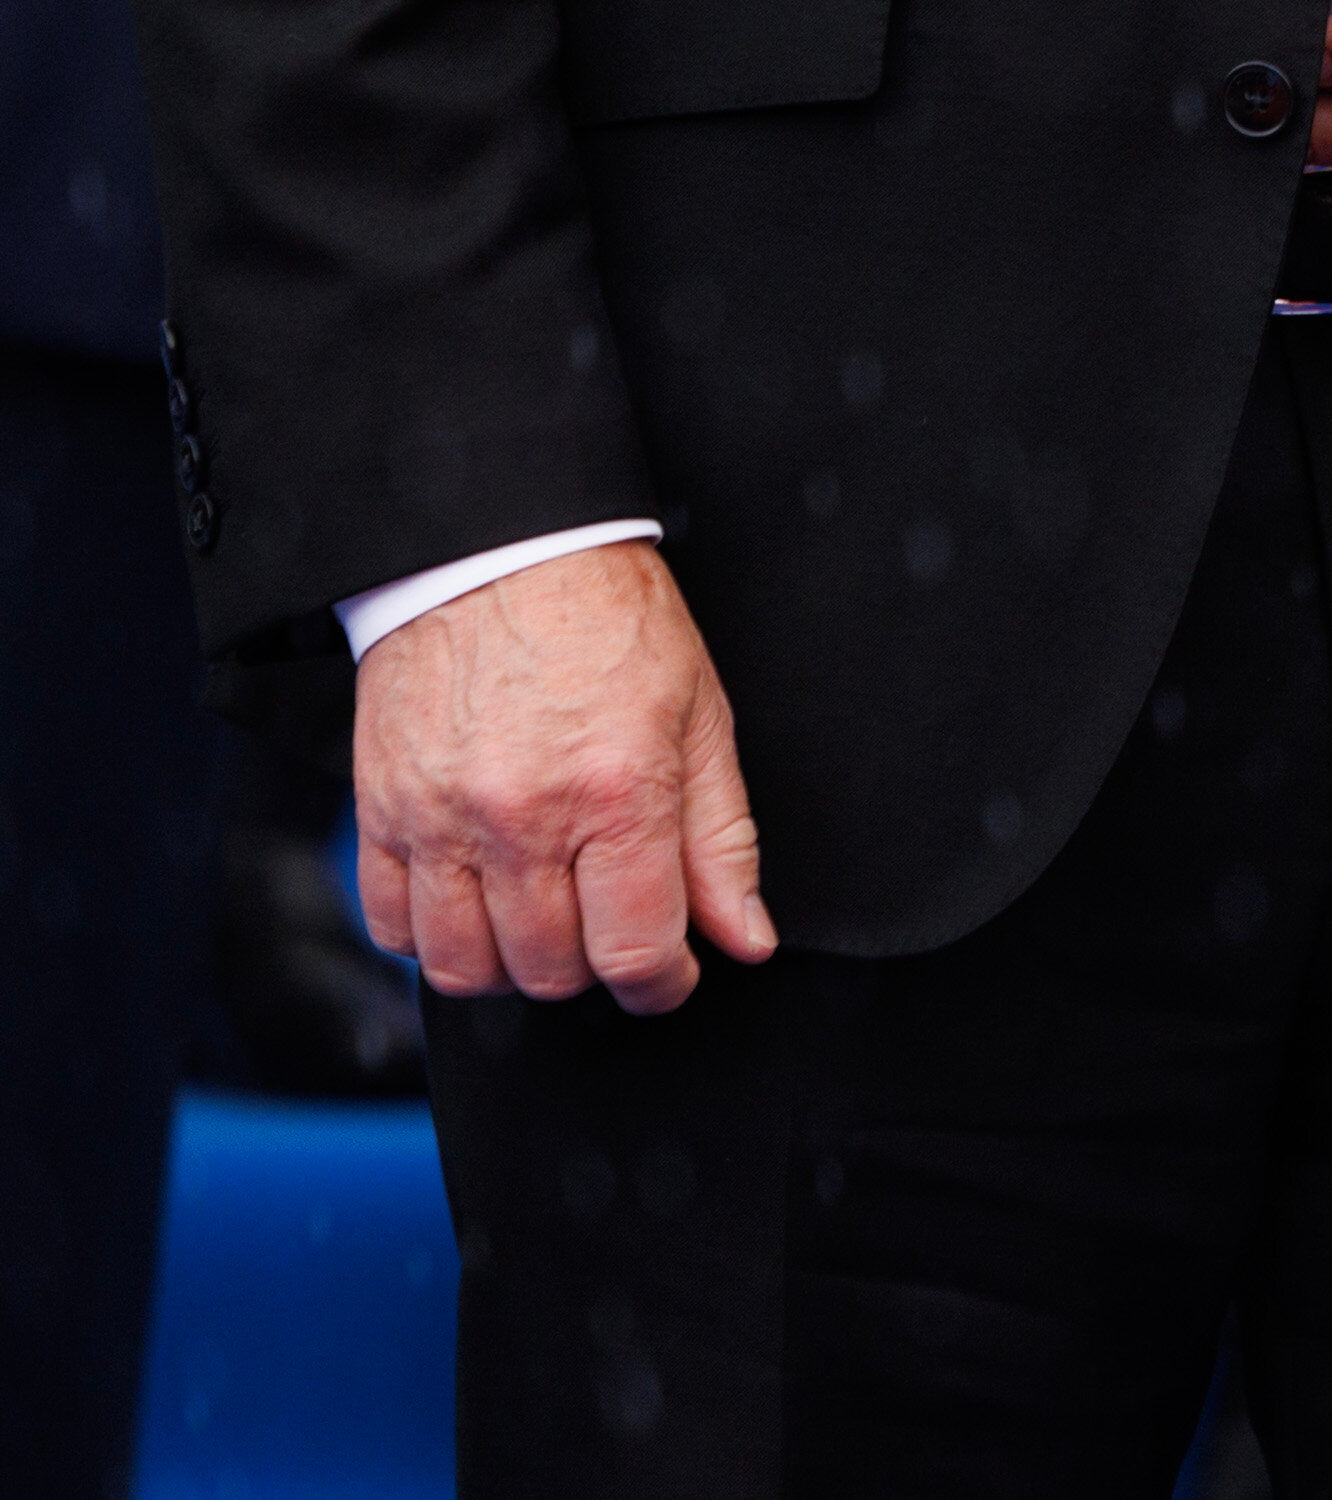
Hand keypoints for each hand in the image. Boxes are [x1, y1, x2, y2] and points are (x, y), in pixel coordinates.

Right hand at [358, 543, 772, 1013]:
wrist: (500, 551)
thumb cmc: (610, 622)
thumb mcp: (702, 717)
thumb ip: (722, 841)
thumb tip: (745, 937)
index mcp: (616, 794)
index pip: (634, 952)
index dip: (661, 986)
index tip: (670, 977)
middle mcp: (521, 820)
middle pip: (548, 971)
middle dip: (592, 970)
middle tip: (612, 928)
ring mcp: (440, 822)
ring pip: (463, 967)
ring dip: (511, 966)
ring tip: (546, 922)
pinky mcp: (379, 814)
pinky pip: (392, 927)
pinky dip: (433, 937)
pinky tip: (476, 900)